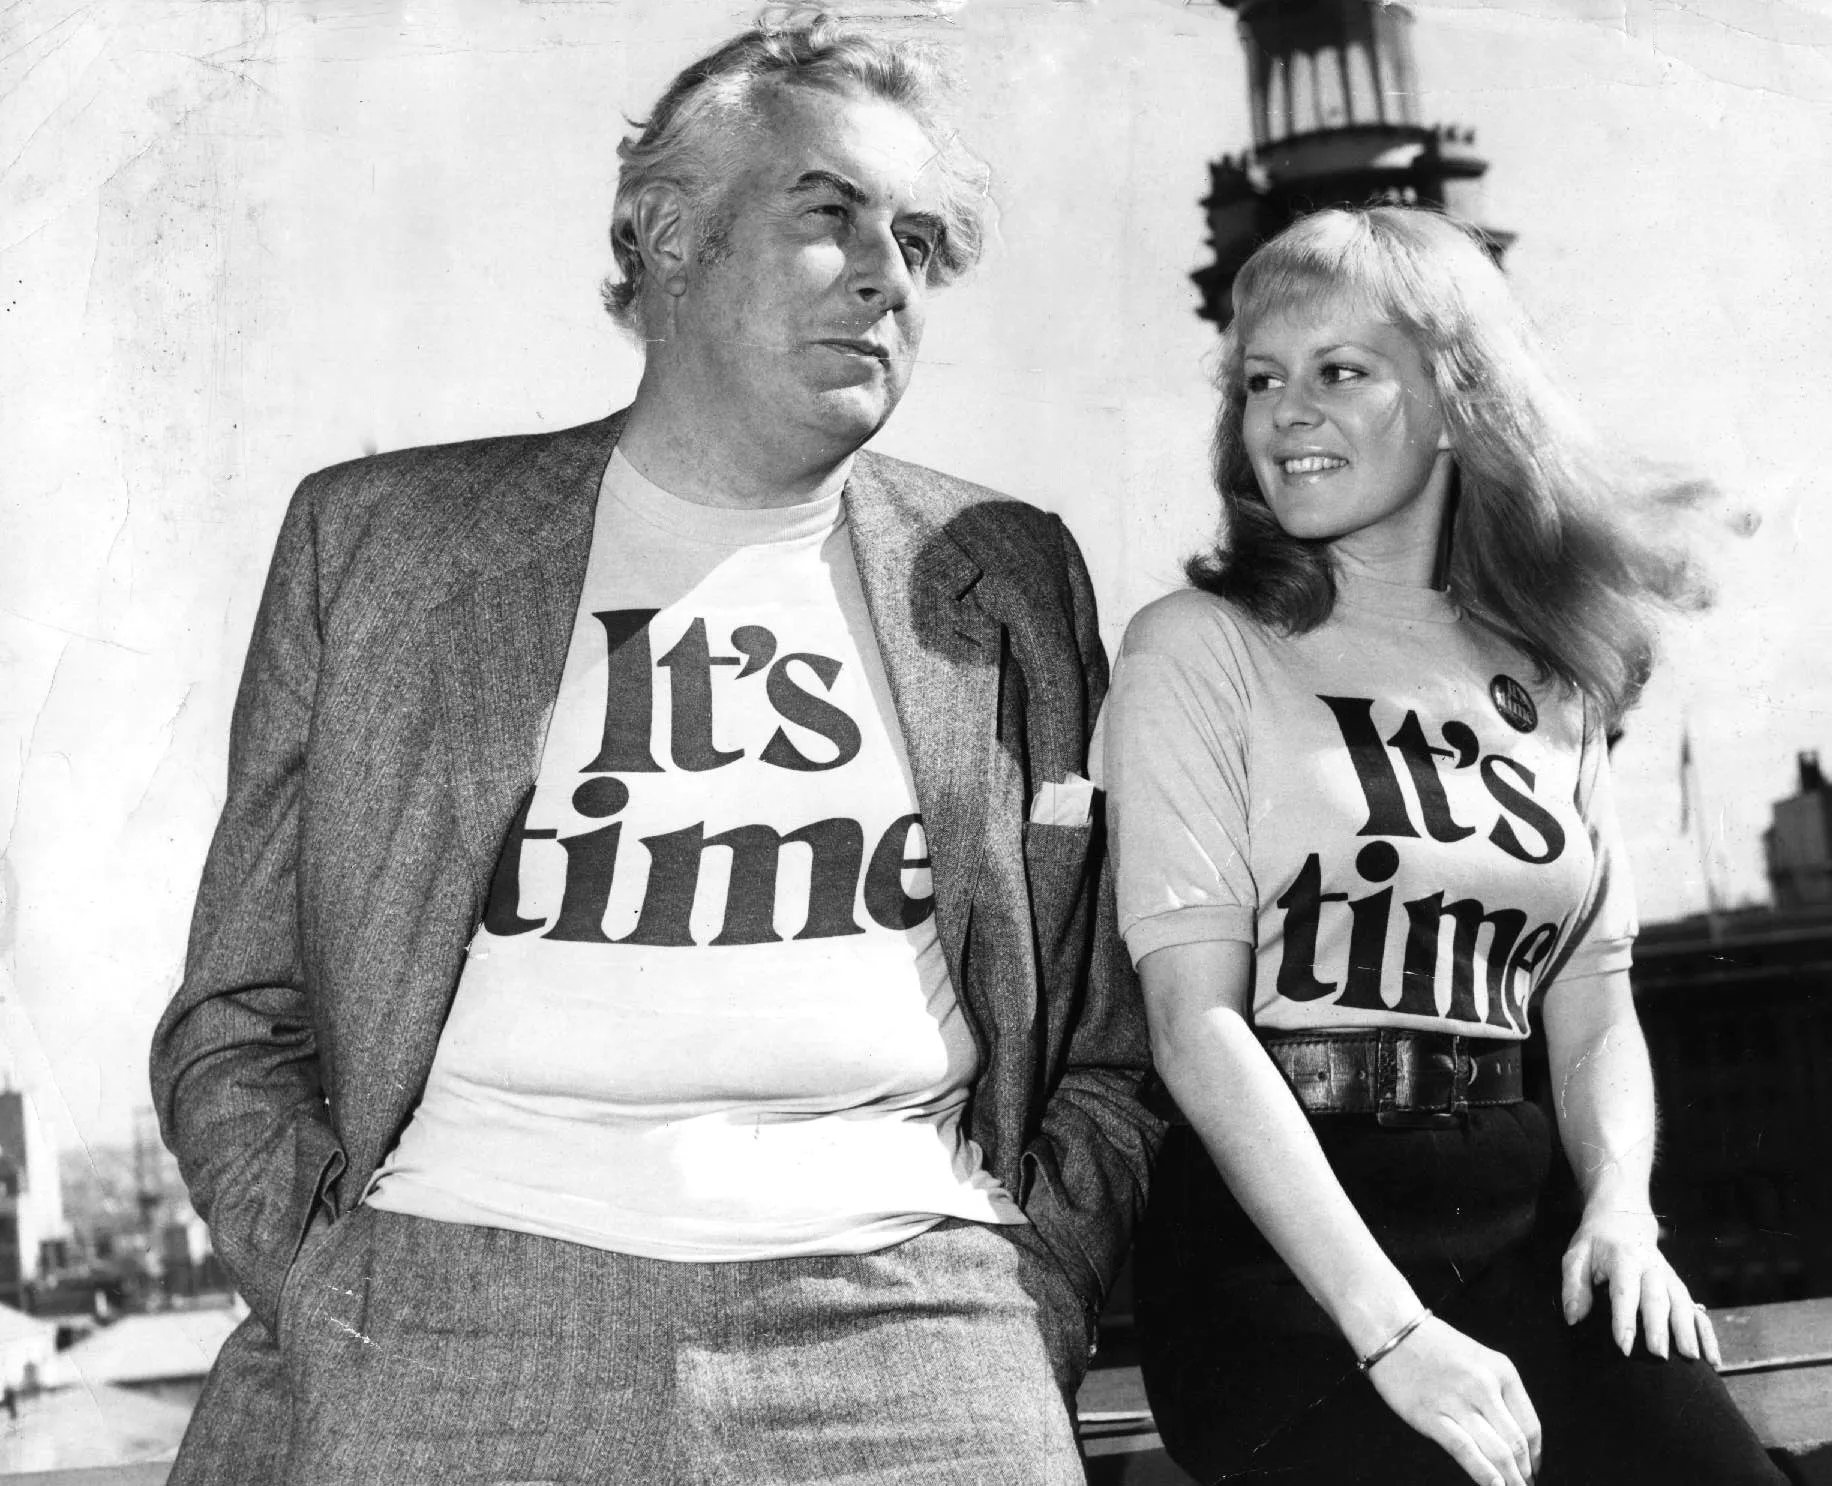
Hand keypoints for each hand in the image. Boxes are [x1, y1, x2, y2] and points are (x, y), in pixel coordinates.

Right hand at [1365, 1315, 1541, 1485]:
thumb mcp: (1479, 1360)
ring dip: (1510, 1480)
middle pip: (1516, 1443)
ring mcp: (1457, 1400)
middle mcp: (1484, 1385)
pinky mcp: (1431, 1414)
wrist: (1392, 1328)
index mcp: (1502, 1370)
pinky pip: (1465, 1450)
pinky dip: (1484, 1474)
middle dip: (1524, 1473)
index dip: (1535, 1456)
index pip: (1530, 1426)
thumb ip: (1498, 1393)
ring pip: (1496, 1451)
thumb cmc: (1435, 1346)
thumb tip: (1512, 1440)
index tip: (1532, 1471)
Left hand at [1561, 1208, 1719, 1365]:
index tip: (1623, 1346)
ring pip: (1683, 1304)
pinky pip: (1697, 1310)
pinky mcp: (1679, 1287)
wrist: (1623, 1218)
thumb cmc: (1595, 1242)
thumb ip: (1574, 1286)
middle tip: (1659, 1355)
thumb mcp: (1576, 1256)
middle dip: (1660, 1328)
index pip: (1624, 1292)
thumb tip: (1574, 1318)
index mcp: (1623, 1259)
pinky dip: (1707, 1333)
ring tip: (1692, 1358)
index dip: (1624, 1320)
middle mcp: (1651, 1268)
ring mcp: (1669, 1277)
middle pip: (1658, 1299)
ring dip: (1689, 1331)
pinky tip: (1713, 1358)